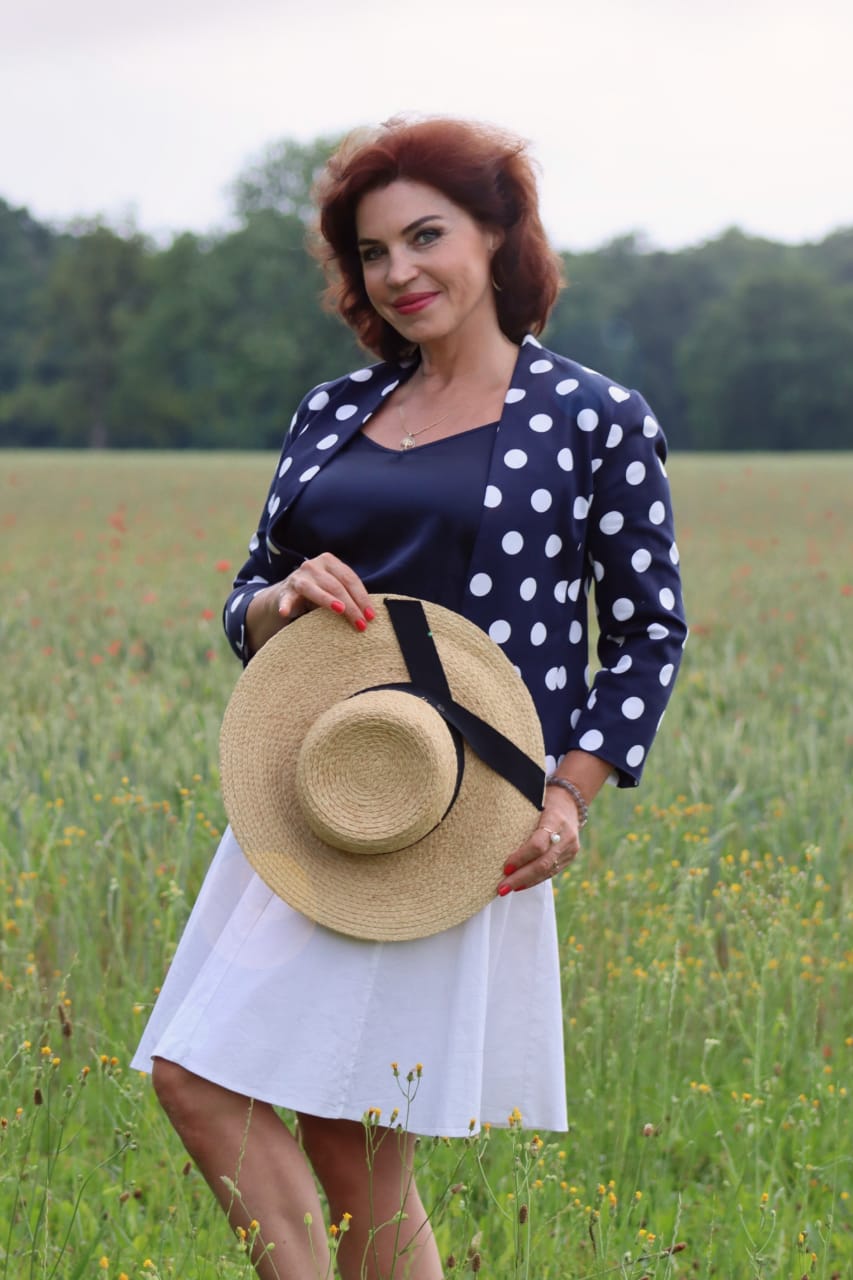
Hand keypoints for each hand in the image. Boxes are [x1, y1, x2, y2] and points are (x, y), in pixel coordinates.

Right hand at [246, 552, 373, 653]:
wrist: (287, 594)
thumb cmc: (318, 592)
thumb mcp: (334, 588)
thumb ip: (348, 594)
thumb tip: (370, 614)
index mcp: (329, 562)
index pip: (350, 579)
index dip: (362, 597)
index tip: (371, 616)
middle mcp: (313, 565)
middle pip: (336, 585)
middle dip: (351, 606)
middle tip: (360, 624)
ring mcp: (298, 577)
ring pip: (314, 589)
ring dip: (327, 600)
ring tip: (339, 610)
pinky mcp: (285, 591)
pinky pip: (286, 599)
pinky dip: (286, 605)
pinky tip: (285, 612)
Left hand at [496, 792, 581, 894]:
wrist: (570, 800)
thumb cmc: (543, 800)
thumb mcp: (532, 804)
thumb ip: (520, 821)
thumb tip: (493, 839)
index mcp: (555, 819)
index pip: (538, 845)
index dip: (521, 858)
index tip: (505, 867)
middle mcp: (566, 836)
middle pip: (542, 863)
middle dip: (520, 877)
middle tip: (501, 887)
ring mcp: (570, 848)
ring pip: (547, 871)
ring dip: (526, 882)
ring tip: (507, 889)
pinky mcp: (570, 857)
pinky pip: (551, 872)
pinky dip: (535, 879)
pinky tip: (521, 885)